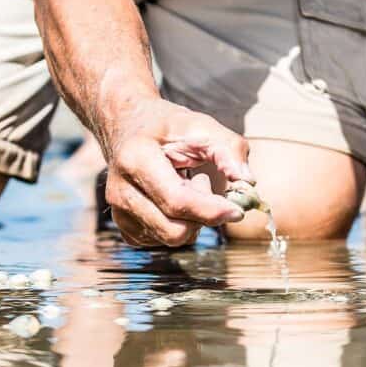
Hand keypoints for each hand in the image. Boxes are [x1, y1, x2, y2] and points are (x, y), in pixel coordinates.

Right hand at [103, 98, 250, 248]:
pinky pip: (162, 241)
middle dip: (202, 215)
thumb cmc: (165, 126)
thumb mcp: (200, 125)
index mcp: (135, 160)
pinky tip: (173, 199)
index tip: (238, 210)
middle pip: (175, 229)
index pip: (177, 201)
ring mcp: (118, 212)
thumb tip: (247, 182)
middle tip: (203, 182)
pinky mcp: (124, 227)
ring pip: (171, 239)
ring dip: (191, 219)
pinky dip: (178, 224)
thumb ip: (228, 148)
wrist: (126, 126)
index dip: (212, 210)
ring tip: (186, 186)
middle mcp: (120, 191)